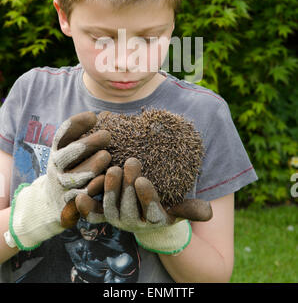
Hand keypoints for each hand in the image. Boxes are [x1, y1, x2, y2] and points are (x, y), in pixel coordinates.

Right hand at [6, 111, 110, 250]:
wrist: (52, 202)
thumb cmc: (70, 167)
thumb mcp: (70, 150)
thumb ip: (81, 135)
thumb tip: (100, 116)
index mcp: (58, 150)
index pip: (64, 134)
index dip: (77, 124)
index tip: (94, 117)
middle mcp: (57, 166)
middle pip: (70, 154)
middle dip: (88, 144)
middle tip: (107, 135)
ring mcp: (62, 185)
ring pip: (77, 176)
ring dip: (92, 166)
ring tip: (106, 156)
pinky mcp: (70, 203)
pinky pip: (83, 196)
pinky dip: (94, 188)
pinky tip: (104, 180)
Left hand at [75, 157, 212, 254]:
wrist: (145, 219)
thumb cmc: (166, 208)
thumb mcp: (179, 209)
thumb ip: (191, 210)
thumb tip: (209, 213)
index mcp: (154, 220)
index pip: (150, 210)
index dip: (146, 197)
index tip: (143, 180)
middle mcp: (134, 222)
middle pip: (129, 206)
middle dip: (128, 185)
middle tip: (129, 163)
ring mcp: (117, 218)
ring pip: (111, 207)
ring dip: (109, 189)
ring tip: (110, 169)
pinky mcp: (103, 213)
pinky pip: (93, 213)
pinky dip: (85, 206)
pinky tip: (79, 195)